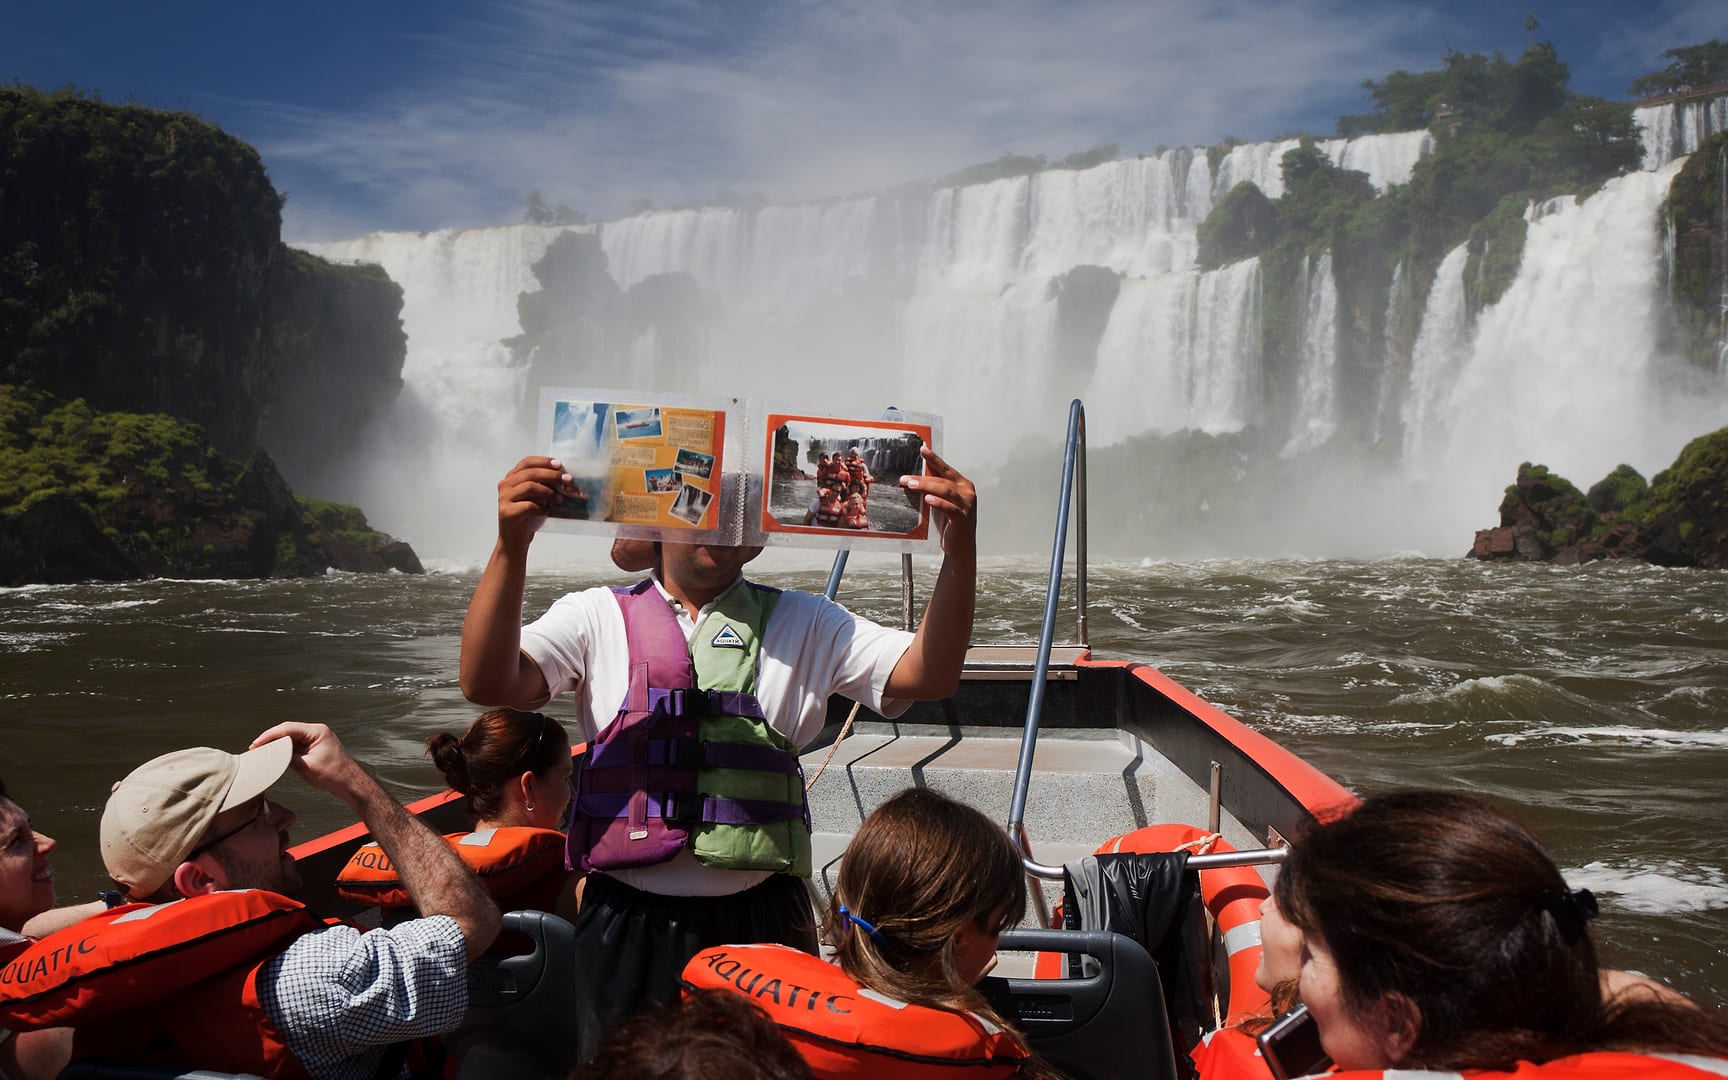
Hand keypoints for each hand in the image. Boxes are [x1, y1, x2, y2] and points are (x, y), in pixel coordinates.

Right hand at [251, 723, 365, 800]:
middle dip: (271, 739)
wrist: (349, 783)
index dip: (270, 735)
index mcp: (317, 732)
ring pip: (291, 738)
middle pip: (288, 731)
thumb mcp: (306, 767)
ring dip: (277, 744)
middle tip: (255, 748)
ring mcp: (316, 739)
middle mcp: (317, 732)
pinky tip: (275, 755)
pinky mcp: (314, 747)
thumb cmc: (334, 775)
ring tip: (262, 752)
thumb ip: (288, 758)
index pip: (288, 728)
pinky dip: (285, 749)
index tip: (257, 743)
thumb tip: (273, 755)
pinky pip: (296, 745)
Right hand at [497, 456, 582, 549]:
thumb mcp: (536, 497)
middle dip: (551, 475)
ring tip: (559, 499)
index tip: (559, 464)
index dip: (544, 461)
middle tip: (567, 480)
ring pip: (529, 487)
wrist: (515, 540)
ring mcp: (504, 499)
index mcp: (511, 478)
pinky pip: (528, 506)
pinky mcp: (507, 513)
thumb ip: (543, 485)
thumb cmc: (528, 517)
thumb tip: (565, 477)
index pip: (527, 462)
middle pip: (530, 473)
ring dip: (548, 492)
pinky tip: (547, 511)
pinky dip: (542, 508)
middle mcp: (505, 486)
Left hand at [900, 446, 975, 556]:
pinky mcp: (963, 519)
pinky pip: (950, 508)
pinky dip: (938, 502)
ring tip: (911, 485)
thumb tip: (914, 478)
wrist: (960, 547)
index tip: (922, 449)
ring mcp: (967, 506)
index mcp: (963, 485)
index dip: (934, 459)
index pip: (946, 469)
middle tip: (905, 478)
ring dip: (926, 486)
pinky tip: (927, 499)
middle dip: (923, 477)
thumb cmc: (950, 523)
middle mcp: (967, 493)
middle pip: (943, 480)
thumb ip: (934, 490)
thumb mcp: (941, 502)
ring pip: (946, 490)